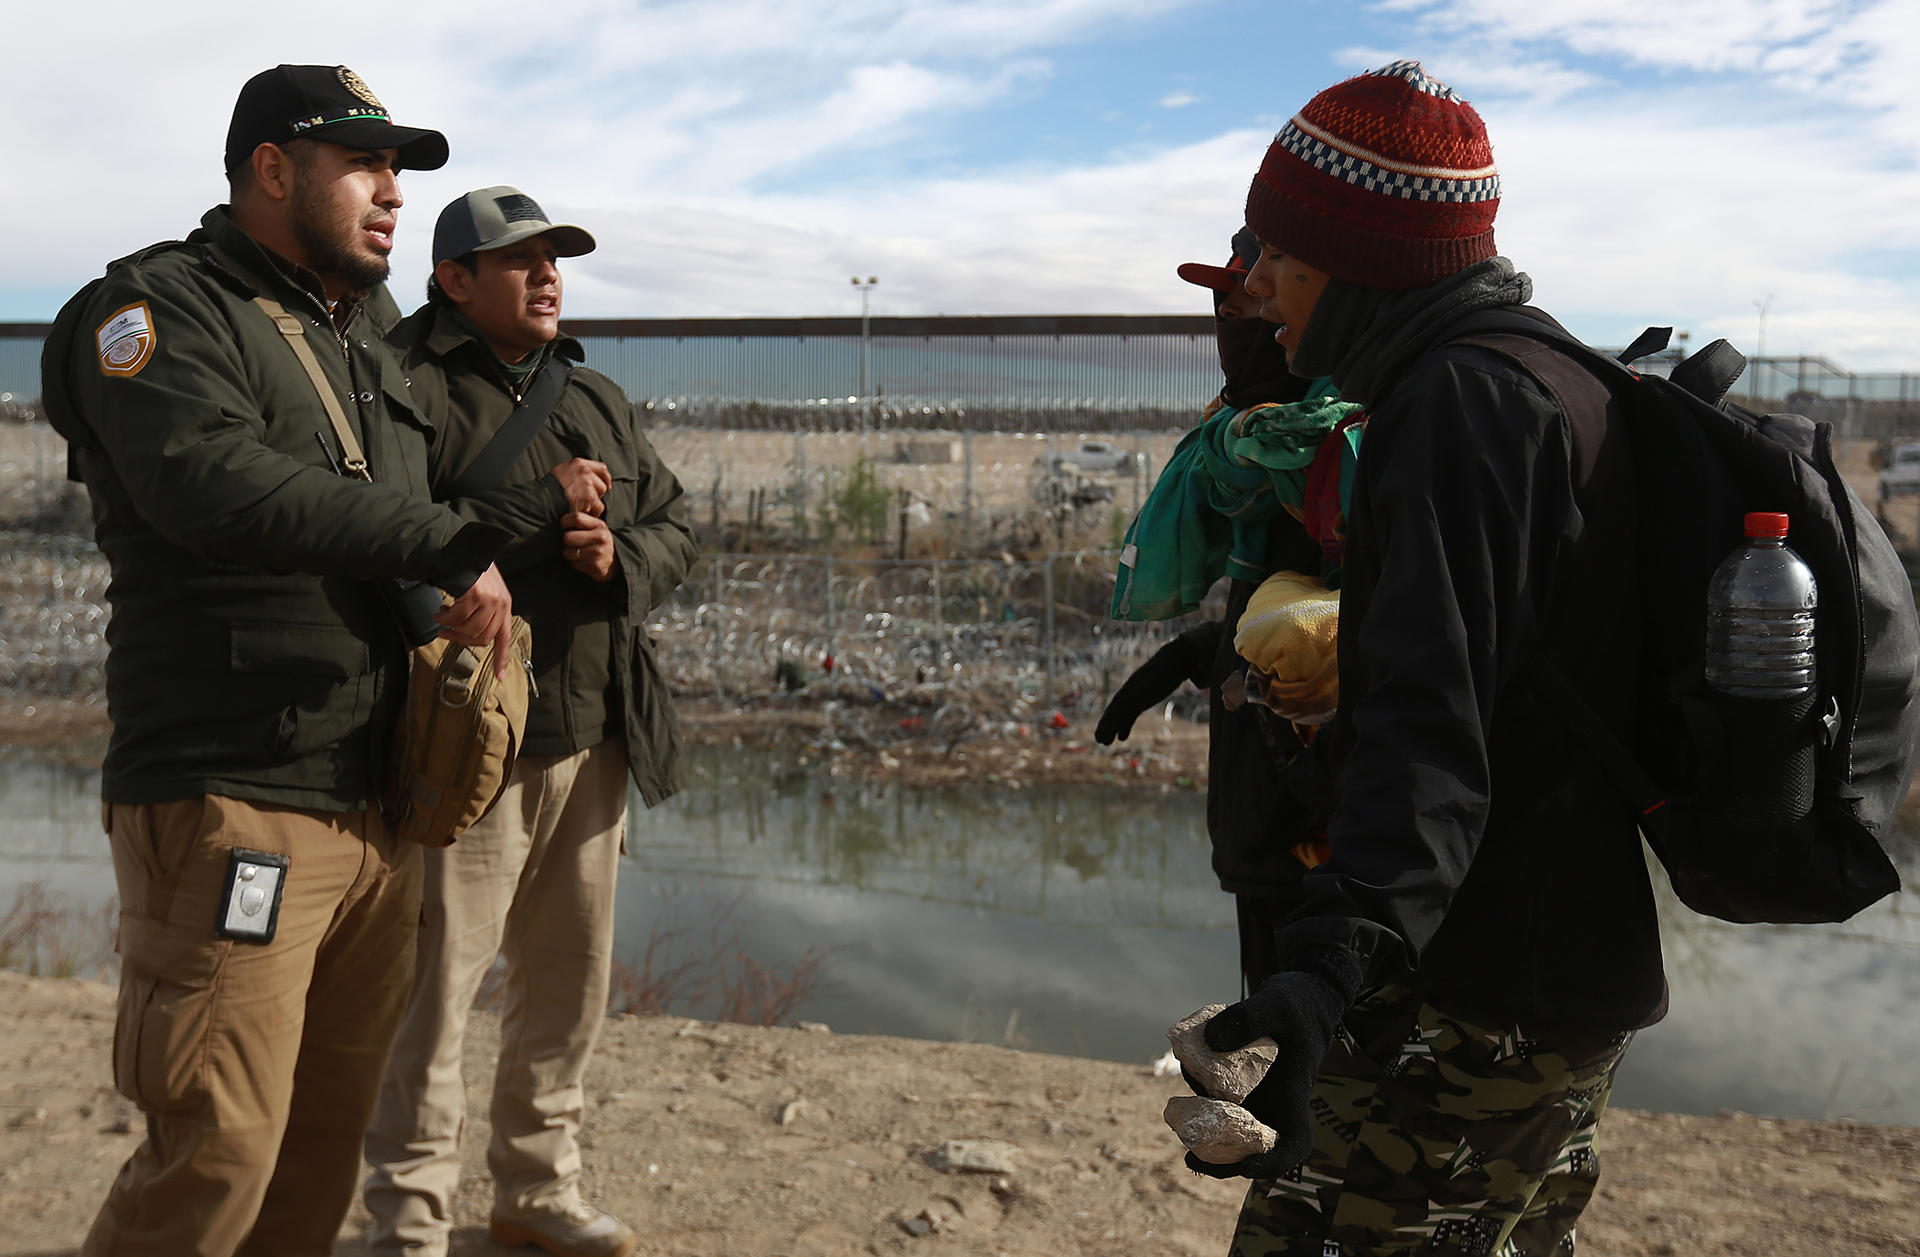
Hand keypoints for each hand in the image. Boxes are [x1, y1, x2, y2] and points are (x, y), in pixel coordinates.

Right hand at [435, 564, 513, 678]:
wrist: (460, 550)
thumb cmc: (468, 570)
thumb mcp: (483, 591)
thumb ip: (483, 612)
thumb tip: (471, 635)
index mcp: (504, 605)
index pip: (504, 638)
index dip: (501, 659)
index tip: (499, 677)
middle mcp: (501, 604)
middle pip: (481, 639)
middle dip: (460, 639)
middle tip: (445, 632)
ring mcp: (490, 600)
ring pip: (468, 631)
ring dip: (450, 628)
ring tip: (441, 617)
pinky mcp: (477, 596)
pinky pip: (457, 619)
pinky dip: (445, 618)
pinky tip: (440, 611)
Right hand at [549, 458, 610, 517]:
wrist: (543, 499)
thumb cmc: (548, 489)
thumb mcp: (561, 472)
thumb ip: (575, 472)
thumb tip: (586, 476)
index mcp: (578, 463)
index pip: (601, 468)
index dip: (605, 478)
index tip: (605, 484)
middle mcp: (585, 471)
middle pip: (602, 483)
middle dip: (598, 494)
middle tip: (588, 500)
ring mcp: (588, 484)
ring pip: (600, 496)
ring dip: (594, 503)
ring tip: (583, 507)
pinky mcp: (589, 497)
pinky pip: (598, 507)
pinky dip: (593, 512)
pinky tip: (584, 513)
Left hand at [561, 512, 616, 582]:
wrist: (617, 560)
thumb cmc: (600, 542)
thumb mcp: (596, 527)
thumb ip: (582, 521)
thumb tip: (562, 520)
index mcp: (600, 525)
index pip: (576, 518)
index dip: (565, 522)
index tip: (565, 526)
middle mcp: (601, 538)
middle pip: (568, 537)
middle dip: (566, 541)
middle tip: (572, 542)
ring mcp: (598, 553)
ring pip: (568, 552)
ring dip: (570, 554)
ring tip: (578, 552)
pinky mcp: (596, 566)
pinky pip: (574, 564)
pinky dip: (575, 563)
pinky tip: (583, 561)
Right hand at [1095, 626, 1213, 744]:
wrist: (1176, 658)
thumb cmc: (1168, 667)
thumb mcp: (1160, 675)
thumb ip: (1147, 685)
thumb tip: (1133, 693)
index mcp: (1132, 686)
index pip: (1117, 705)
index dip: (1109, 718)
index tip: (1102, 731)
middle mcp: (1130, 692)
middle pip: (1115, 711)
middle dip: (1107, 725)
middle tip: (1099, 740)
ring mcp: (1136, 696)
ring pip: (1121, 714)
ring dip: (1112, 727)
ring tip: (1104, 742)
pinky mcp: (1143, 700)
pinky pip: (1131, 715)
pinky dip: (1125, 725)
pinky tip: (1121, 737)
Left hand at [1181, 945, 1363, 1180]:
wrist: (1302, 996)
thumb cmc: (1297, 1002)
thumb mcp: (1275, 1002)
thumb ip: (1246, 1019)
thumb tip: (1210, 1043)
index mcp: (1294, 1094)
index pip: (1294, 1142)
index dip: (1272, 1162)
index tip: (1247, 1166)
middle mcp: (1276, 1101)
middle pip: (1255, 1146)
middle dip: (1225, 1159)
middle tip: (1191, 1158)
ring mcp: (1259, 1093)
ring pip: (1233, 1124)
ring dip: (1207, 1128)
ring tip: (1177, 1118)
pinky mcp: (1242, 1079)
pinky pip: (1221, 1095)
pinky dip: (1203, 1092)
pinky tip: (1185, 1067)